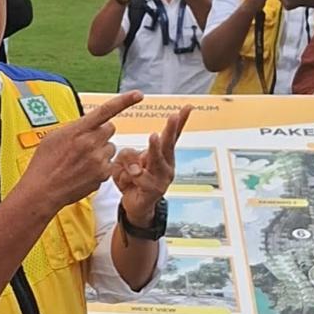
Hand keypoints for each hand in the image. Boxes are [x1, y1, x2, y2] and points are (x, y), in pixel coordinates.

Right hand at [21, 91, 142, 218]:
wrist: (43, 189)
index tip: (138, 95)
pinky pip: (109, 164)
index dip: (124, 101)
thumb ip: (74, 127)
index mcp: (78, 130)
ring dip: (100, 150)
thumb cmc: (44, 163)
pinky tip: (84, 171)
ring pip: (110, 147)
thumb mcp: (54, 136)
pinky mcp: (103, 175)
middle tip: (86, 142)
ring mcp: (99, 160)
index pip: (106, 110)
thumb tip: (87, 124)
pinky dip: (100, 166)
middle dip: (100, 133)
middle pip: (109, 129)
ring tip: (82, 161)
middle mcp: (91, 143)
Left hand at [111, 106, 191, 225]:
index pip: (172, 136)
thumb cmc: (132, 179)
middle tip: (173, 116)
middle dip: (170, 130)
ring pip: (157, 160)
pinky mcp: (154, 191)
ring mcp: (162, 179)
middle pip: (168, 145)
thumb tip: (133, 161)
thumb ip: (128, 156)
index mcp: (162, 155)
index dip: (179, 122)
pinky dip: (130, 174)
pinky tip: (128, 176)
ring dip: (154, 148)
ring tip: (153, 136)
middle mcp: (166, 166)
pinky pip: (141, 178)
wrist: (135, 206)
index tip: (188, 107)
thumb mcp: (126, 162)